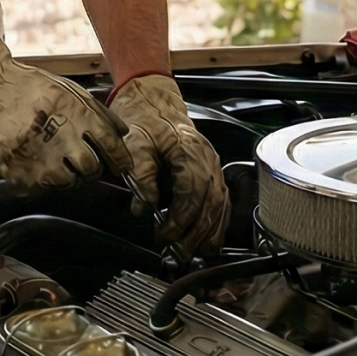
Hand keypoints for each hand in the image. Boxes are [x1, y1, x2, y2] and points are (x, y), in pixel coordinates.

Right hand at [0, 36, 131, 193]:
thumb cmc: (28, 87)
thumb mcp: (68, 89)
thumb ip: (98, 112)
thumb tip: (122, 133)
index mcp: (75, 113)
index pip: (110, 145)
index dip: (119, 160)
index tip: (119, 166)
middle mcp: (59, 136)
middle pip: (90, 169)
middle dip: (91, 169)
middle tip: (82, 163)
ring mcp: (36, 157)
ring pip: (66, 183)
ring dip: (65, 175)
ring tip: (53, 159)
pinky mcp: (16, 172)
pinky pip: (39, 189)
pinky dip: (39, 181)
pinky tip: (33, 162)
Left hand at [108, 73, 227, 255]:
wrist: (154, 101)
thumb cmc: (144, 119)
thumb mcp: (134, 142)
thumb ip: (141, 175)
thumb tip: (143, 208)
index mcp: (190, 150)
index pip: (192, 192)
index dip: (180, 219)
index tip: (163, 234)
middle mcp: (207, 158)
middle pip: (210, 203)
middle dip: (196, 233)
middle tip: (178, 253)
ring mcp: (213, 164)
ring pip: (220, 205)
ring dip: (210, 233)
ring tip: (196, 254)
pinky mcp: (212, 170)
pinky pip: (222, 200)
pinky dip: (217, 223)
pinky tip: (210, 239)